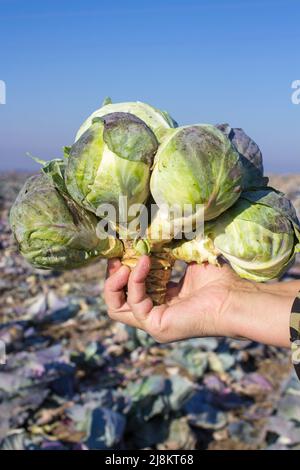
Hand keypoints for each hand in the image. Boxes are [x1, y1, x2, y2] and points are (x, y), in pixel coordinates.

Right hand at [104, 255, 248, 342]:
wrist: (235, 298)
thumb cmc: (219, 280)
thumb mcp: (186, 259)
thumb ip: (168, 250)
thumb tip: (152, 230)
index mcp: (163, 301)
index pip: (131, 290)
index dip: (122, 272)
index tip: (119, 251)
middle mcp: (156, 314)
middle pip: (118, 302)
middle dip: (112, 279)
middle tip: (115, 258)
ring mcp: (154, 323)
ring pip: (116, 309)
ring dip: (115, 283)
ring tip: (123, 263)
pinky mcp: (156, 325)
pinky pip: (134, 303)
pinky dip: (134, 281)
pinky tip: (143, 263)